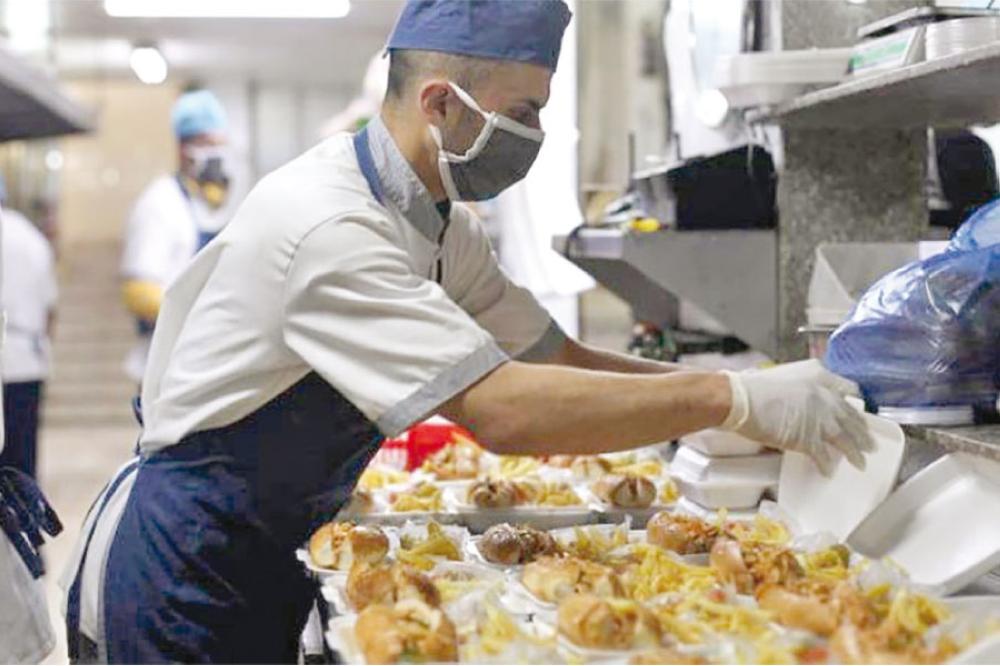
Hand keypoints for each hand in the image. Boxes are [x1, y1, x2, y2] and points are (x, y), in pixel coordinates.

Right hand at [720, 360, 874, 475]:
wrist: (739, 399)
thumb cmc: (751, 386)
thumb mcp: (783, 376)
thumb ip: (799, 387)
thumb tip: (800, 401)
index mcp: (819, 375)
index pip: (849, 388)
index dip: (854, 403)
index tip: (857, 411)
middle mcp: (826, 395)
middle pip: (852, 417)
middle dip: (862, 432)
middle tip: (869, 442)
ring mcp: (821, 419)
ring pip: (846, 439)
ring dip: (855, 452)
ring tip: (861, 462)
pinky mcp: (810, 439)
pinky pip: (824, 456)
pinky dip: (827, 466)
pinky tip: (828, 472)